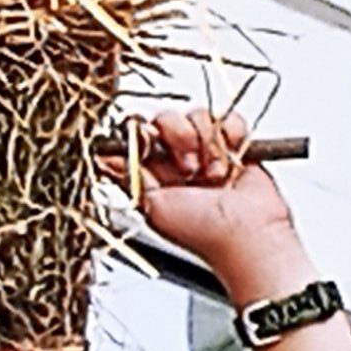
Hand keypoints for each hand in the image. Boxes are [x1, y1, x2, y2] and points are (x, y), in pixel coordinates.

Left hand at [102, 105, 296, 271]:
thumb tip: (103, 157)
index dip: (142, 133)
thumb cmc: (202, 233)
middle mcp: (177, 161)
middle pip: (166, 119)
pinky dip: (232, 135)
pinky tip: (232, 161)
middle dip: (177, 137)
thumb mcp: (152, 206)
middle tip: (187, 169)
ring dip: (207, 143)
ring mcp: (206, 151)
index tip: (146, 140)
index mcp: (153, 174)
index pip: (138, 135)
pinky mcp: (235, 145)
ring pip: (198, 115)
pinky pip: (229, 119)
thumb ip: (129, 177)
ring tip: (213, 175)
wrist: (246, 235)